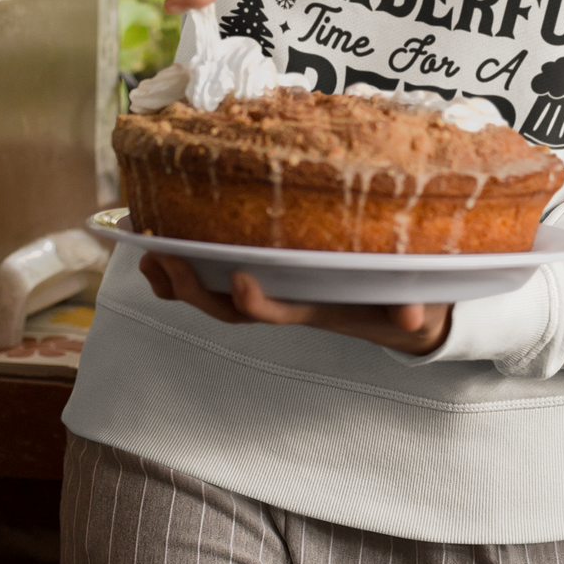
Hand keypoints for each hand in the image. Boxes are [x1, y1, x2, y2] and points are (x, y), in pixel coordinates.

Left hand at [139, 253, 452, 355]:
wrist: (401, 318)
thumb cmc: (406, 305)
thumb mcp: (417, 308)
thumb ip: (414, 311)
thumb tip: (413, 318)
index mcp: (319, 310)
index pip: (282, 313)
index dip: (258, 303)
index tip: (240, 279)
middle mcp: (287, 305)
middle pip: (228, 311)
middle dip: (193, 288)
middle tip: (161, 255)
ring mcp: (272, 294)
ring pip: (213, 299)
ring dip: (177, 281)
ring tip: (146, 253)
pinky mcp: (266, 279)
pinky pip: (215, 280)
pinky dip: (185, 268)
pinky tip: (158, 245)